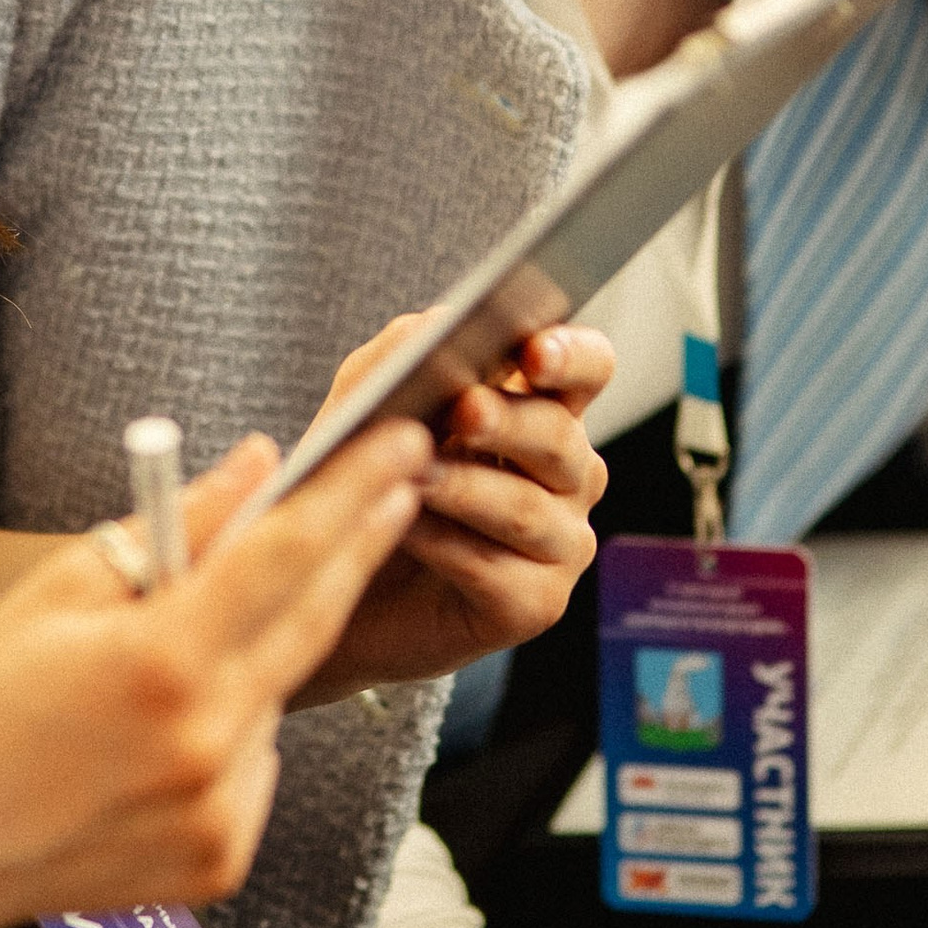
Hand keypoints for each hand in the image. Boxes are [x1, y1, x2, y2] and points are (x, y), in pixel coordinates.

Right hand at [0, 421, 432, 927]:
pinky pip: (254, 767)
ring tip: (172, 656)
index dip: (352, 491)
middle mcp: (205, 742)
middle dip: (359, 547)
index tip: (399, 444)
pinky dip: (229, 733)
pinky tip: (159, 736)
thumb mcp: (63, 589)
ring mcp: (219, 812)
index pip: (287, 553)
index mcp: (161, 661)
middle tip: (395, 489)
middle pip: (314, 620)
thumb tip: (257, 466)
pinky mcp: (219, 861)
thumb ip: (176, 524)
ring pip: (277, 696)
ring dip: (258, 655)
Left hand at [285, 316, 611, 707]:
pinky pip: (500, 568)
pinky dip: (447, 544)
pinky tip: (407, 526)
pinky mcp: (536, 603)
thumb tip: (438, 323)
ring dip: (466, 487)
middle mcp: (568, 474)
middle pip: (561, 436)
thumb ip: (400, 354)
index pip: (589, 367)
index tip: (534, 352)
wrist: (338, 579)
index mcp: (545, 408)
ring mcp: (561, 542)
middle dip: (509, 422)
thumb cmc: (370, 482)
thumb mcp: (369, 403)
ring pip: (529, 507)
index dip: (572, 355)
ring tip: (415, 473)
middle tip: (465, 410)